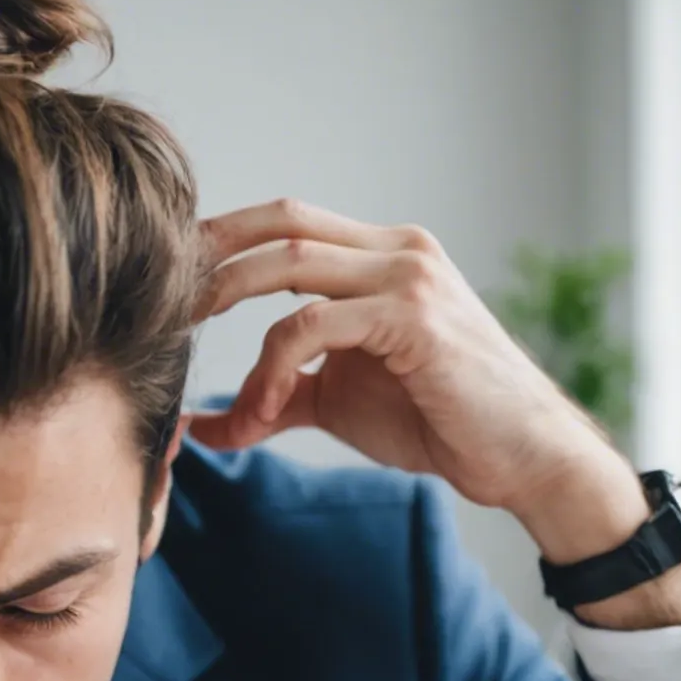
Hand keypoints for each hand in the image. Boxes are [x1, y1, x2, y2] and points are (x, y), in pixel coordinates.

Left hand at [186, 199, 680, 625]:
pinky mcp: (413, 318)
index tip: (168, 281)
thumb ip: (275, 397)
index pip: (284, 221)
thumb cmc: (439, 422)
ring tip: (189, 356)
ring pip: (288, 264)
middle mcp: (397, 250)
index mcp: (380, 256)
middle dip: (210, 255)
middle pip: (280, 221)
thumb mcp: (336, 402)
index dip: (221, 240)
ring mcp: (409, 277)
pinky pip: (312, 325)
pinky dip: (269, 367)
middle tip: (160, 302)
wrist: (521, 459)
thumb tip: (203, 427)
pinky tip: (257, 413)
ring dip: (226, 306)